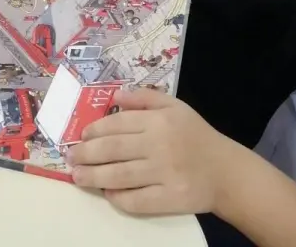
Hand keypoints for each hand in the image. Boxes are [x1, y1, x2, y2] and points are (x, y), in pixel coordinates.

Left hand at [69, 87, 229, 215]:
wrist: (225, 171)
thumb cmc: (195, 135)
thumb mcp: (175, 106)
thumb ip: (145, 98)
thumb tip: (115, 96)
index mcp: (160, 120)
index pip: (118, 123)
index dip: (95, 130)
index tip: (80, 136)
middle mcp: (160, 145)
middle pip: (114, 149)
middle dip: (86, 154)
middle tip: (70, 157)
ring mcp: (164, 174)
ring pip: (120, 175)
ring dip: (93, 177)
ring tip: (77, 176)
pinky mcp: (169, 199)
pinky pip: (136, 201)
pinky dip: (118, 198)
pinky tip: (107, 193)